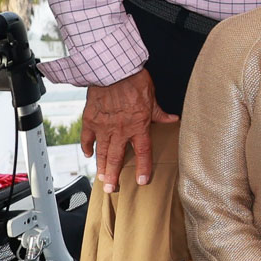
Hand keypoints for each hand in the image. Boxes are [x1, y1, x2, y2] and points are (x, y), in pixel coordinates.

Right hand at [80, 69, 174, 192]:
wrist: (113, 71)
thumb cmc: (134, 82)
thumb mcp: (152, 97)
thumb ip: (160, 113)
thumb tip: (173, 119)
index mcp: (138, 126)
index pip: (143, 152)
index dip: (143, 168)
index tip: (143, 181)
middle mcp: (120, 130)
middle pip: (117, 158)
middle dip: (114, 176)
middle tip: (111, 189)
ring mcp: (103, 126)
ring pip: (101, 152)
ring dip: (101, 167)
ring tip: (100, 179)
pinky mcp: (90, 119)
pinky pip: (87, 137)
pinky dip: (87, 146)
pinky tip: (88, 154)